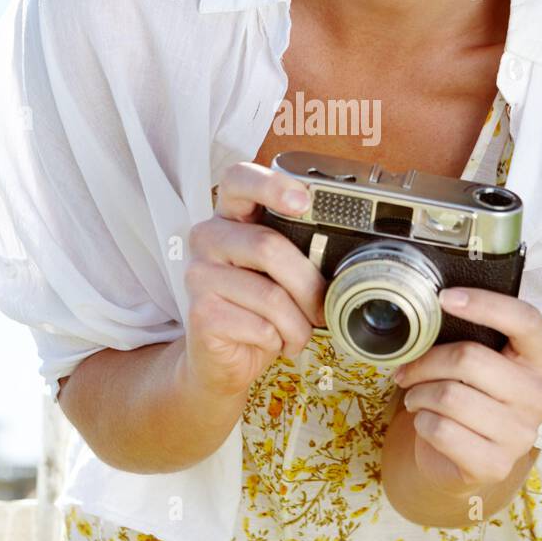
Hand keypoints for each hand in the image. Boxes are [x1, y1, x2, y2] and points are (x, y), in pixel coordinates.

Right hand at [181, 161, 326, 404]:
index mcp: (230, 218)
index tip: (304, 201)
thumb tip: (342, 257)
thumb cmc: (259, 310)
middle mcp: (207, 238)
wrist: (223, 359)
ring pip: (270, 295)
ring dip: (297, 324)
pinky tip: (274, 343)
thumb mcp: (280, 274)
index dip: (271, 185)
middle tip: (321, 308)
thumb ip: (297, 252)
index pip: (239, 180)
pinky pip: (260, 325)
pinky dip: (279, 340)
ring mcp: (198, 274)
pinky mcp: (200, 312)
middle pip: (268, 246)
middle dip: (308, 285)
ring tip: (298, 334)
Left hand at [393, 288, 541, 496]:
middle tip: (409, 370)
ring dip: (419, 394)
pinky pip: (441, 430)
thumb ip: (470, 338)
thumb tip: (430, 313)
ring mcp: (522, 434)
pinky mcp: (496, 465)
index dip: (484, 304)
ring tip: (416, 398)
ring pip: (450, 395)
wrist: (462, 458)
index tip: (444, 298)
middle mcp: (540, 396)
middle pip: (471, 358)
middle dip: (427, 361)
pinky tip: (427, 423)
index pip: (526, 320)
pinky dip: (422, 422)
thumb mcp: (478, 364)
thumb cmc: (470, 396)